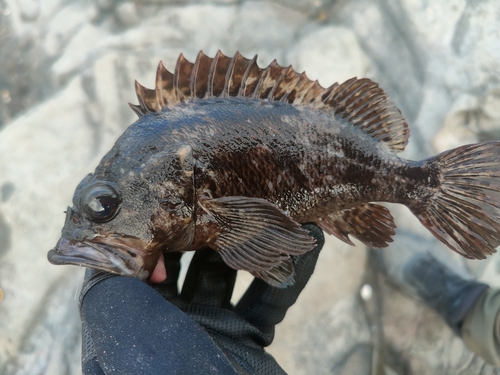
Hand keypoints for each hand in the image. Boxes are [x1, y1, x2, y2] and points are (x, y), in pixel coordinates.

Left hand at [79, 223, 323, 373]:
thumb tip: (115, 243)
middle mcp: (168, 323)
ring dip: (253, 241)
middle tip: (228, 190)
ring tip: (271, 204)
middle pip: (186, 260)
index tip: (175, 200)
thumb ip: (107, 284)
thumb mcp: (123, 332)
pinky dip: (291, 270)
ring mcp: (210, 329)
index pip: (136, 262)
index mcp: (129, 323)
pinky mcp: (248, 339)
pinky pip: (272, 297)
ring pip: (232, 272)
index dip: (153, 229)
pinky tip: (309, 241)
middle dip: (207, 226)